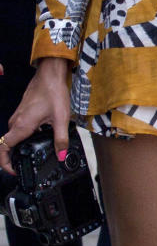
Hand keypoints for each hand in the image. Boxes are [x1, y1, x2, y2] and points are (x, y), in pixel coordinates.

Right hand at [0, 58, 71, 174]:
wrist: (50, 74)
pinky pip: (19, 129)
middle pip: (7, 145)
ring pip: (14, 137)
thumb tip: (61, 155)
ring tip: (35, 153)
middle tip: (27, 166)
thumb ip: (61, 139)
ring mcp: (18, 116)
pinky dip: (25, 137)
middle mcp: (16, 122)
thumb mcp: (61, 118)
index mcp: (22, 126)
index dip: (5, 163)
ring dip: (21, 147)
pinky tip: (39, 138)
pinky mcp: (22, 113)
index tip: (13, 170)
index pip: (3, 148)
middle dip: (15, 157)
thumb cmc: (53, 92)